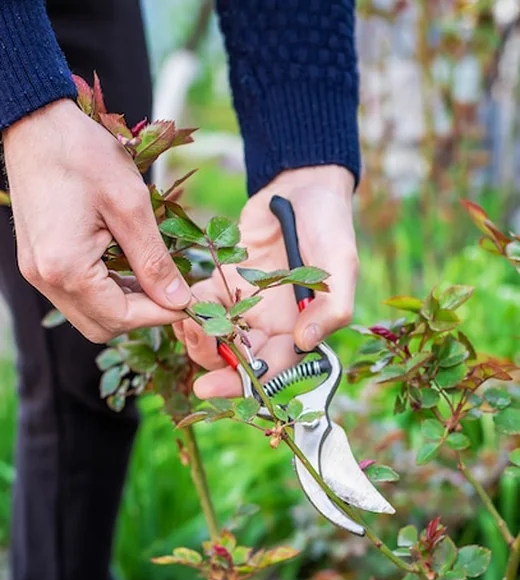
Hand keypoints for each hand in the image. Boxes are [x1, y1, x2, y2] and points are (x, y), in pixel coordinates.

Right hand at [3, 99, 190, 341]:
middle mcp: (46, 278)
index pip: (120, 318)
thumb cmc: (83, 154)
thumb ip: (154, 260)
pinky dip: (106, 292)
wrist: (36, 123)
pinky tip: (127, 269)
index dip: (159, 314)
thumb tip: (178, 300)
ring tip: (153, 277)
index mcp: (65, 268)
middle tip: (171, 291)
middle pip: (102, 327)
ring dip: (124, 305)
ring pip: (89, 315)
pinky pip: (77, 295)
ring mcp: (38, 272)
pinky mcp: (38, 262)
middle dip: (141, 315)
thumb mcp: (130, 205)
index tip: (189, 301)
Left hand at [175, 165, 358, 397]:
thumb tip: (308, 341)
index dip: (243, 385)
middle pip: (238, 362)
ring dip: (197, 338)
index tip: (210, 388)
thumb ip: (332, 305)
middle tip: (193, 343)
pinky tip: (182, 302)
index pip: (272, 370)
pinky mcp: (224, 283)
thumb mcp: (340, 263)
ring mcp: (246, 306)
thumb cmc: (329, 226)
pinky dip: (189, 309)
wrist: (302, 187)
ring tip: (185, 323)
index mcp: (300, 329)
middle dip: (212, 362)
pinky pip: (202, 306)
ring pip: (216, 340)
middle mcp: (271, 325)